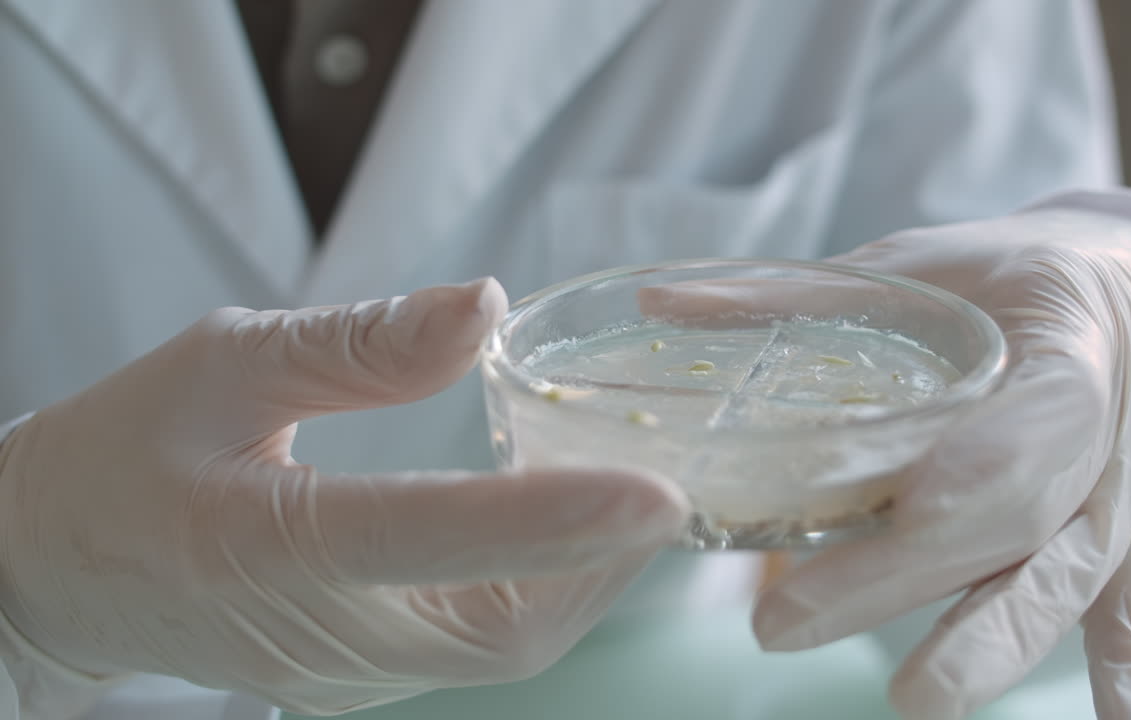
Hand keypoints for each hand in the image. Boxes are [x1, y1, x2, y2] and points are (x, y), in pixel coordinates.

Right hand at [0, 278, 687, 715]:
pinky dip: (539, 585)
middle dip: (603, 558)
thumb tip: (485, 311)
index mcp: (267, 546)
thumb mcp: (221, 365)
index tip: (653, 492)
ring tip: (628, 490)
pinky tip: (558, 523)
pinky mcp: (360, 675)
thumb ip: (357, 345)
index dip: (547, 518)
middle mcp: (321, 634)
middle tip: (666, 475)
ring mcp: (346, 671)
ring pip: (506, 644)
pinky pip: (478, 643)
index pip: (426, 537)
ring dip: (583, 573)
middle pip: (505, 625)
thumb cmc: (122, 456)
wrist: (49, 569)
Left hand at [642, 195, 1130, 718]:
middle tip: (781, 619)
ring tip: (916, 700)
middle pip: (1012, 526)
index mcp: (1061, 357)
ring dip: (990, 648)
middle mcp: (1102, 445)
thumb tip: (657, 307)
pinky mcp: (1127, 555)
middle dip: (901, 577)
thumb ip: (798, 295)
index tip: (892, 515)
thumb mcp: (919, 265)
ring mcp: (1120, 508)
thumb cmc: (1012, 285)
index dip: (956, 483)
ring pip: (1060, 587)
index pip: (1017, 431)